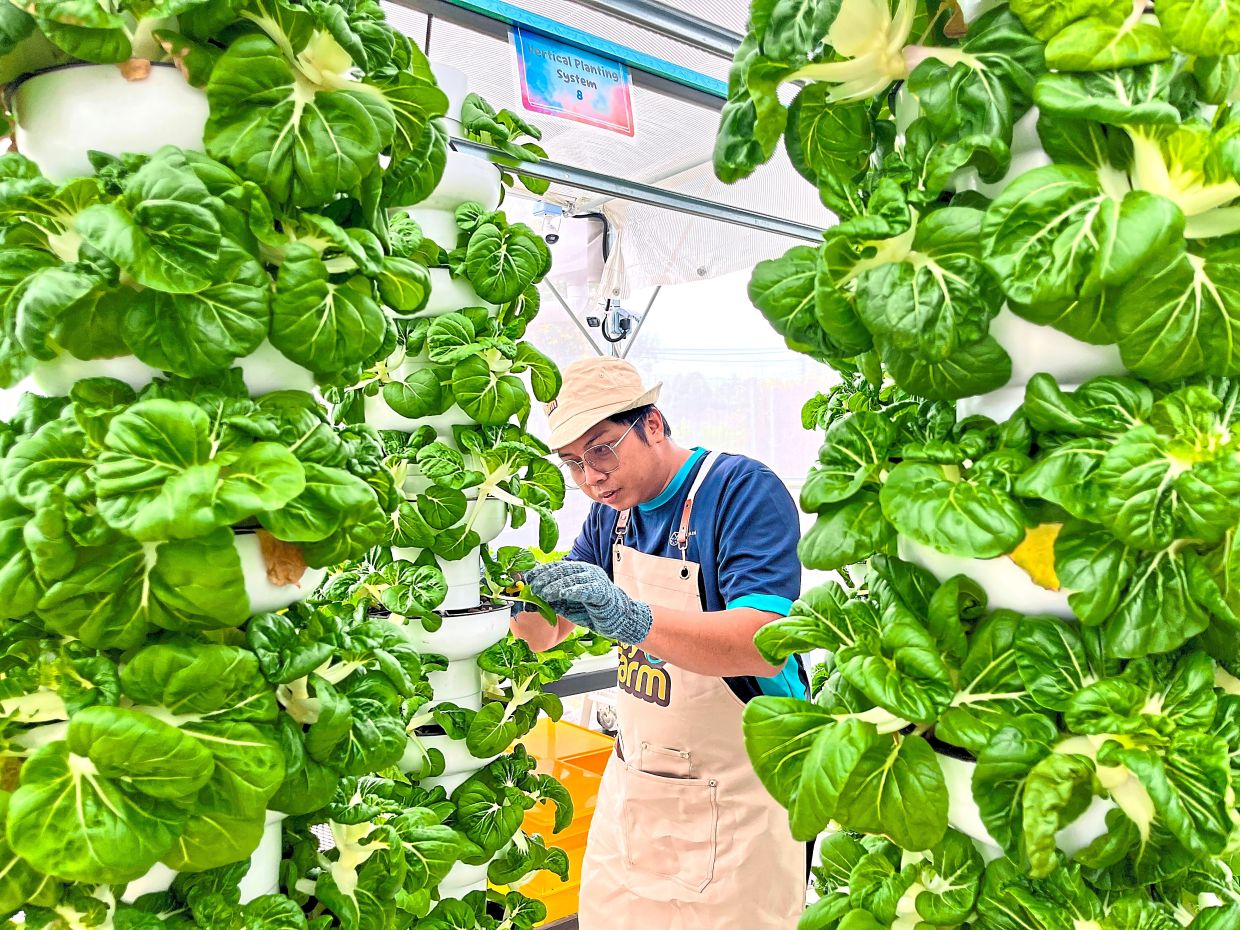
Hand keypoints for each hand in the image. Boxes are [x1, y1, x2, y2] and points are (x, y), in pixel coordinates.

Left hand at [524, 561, 652, 645]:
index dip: (542, 571)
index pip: (558, 566)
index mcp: (580, 571)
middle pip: (563, 570)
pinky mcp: (603, 592)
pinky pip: (586, 590)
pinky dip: (574, 590)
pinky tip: (563, 594)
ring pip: (572, 579)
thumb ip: (555, 598)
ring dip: (555, 585)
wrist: (620, 619)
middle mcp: (588, 572)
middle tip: (533, 587)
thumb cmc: (593, 611)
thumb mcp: (570, 604)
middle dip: (546, 578)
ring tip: (542, 593)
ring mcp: (597, 580)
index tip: (529, 577)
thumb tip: (536, 596)